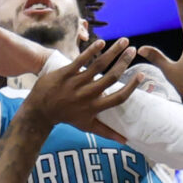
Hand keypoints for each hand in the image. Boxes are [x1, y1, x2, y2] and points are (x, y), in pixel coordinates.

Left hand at [22, 36, 136, 130]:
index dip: (131, 86)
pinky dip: (92, 51)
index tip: (141, 75)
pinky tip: (103, 42)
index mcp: (95, 107)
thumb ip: (107, 132)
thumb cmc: (67, 117)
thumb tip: (125, 141)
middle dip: (124, 62)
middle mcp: (87, 95)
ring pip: (99, 65)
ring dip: (113, 51)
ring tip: (125, 41)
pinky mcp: (65, 73)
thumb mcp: (87, 126)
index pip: (119, 98)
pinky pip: (81, 60)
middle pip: (111, 77)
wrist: (40, 111)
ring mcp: (76, 83)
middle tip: (134, 50)